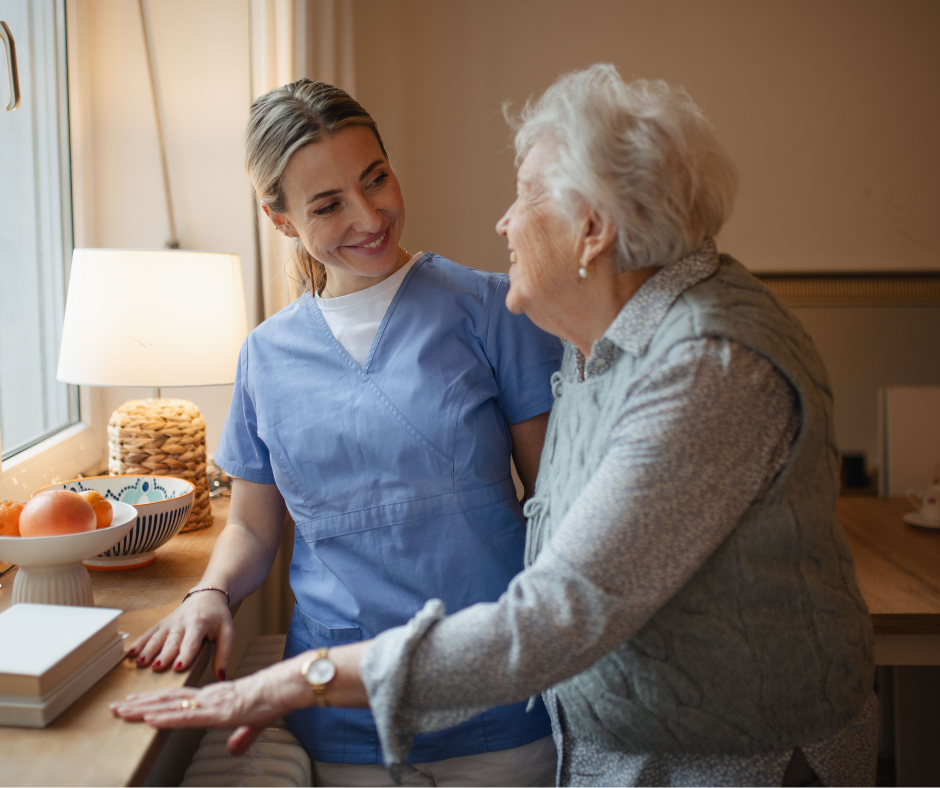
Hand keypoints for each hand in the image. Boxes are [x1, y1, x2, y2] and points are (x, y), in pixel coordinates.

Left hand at [111, 656, 313, 754]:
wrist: (284, 689)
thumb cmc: (272, 701)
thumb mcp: (253, 724)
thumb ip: (242, 736)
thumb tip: (234, 749)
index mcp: (214, 699)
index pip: (178, 700)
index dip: (154, 701)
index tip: (133, 703)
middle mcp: (207, 697)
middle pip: (167, 700)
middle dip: (139, 704)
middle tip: (115, 707)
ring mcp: (210, 703)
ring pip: (171, 705)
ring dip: (144, 708)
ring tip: (122, 711)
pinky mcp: (217, 711)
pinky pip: (187, 716)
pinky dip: (166, 717)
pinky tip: (150, 719)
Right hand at [128, 589, 232, 679]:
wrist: (207, 595)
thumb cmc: (218, 617)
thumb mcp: (227, 633)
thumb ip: (224, 654)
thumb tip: (221, 677)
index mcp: (200, 624)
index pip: (192, 642)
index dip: (185, 654)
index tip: (178, 667)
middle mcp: (183, 623)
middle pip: (172, 641)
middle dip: (164, 655)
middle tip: (156, 668)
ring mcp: (170, 622)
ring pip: (158, 637)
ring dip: (148, 650)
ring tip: (141, 662)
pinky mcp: (162, 623)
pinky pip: (150, 632)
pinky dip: (140, 642)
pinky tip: (131, 652)